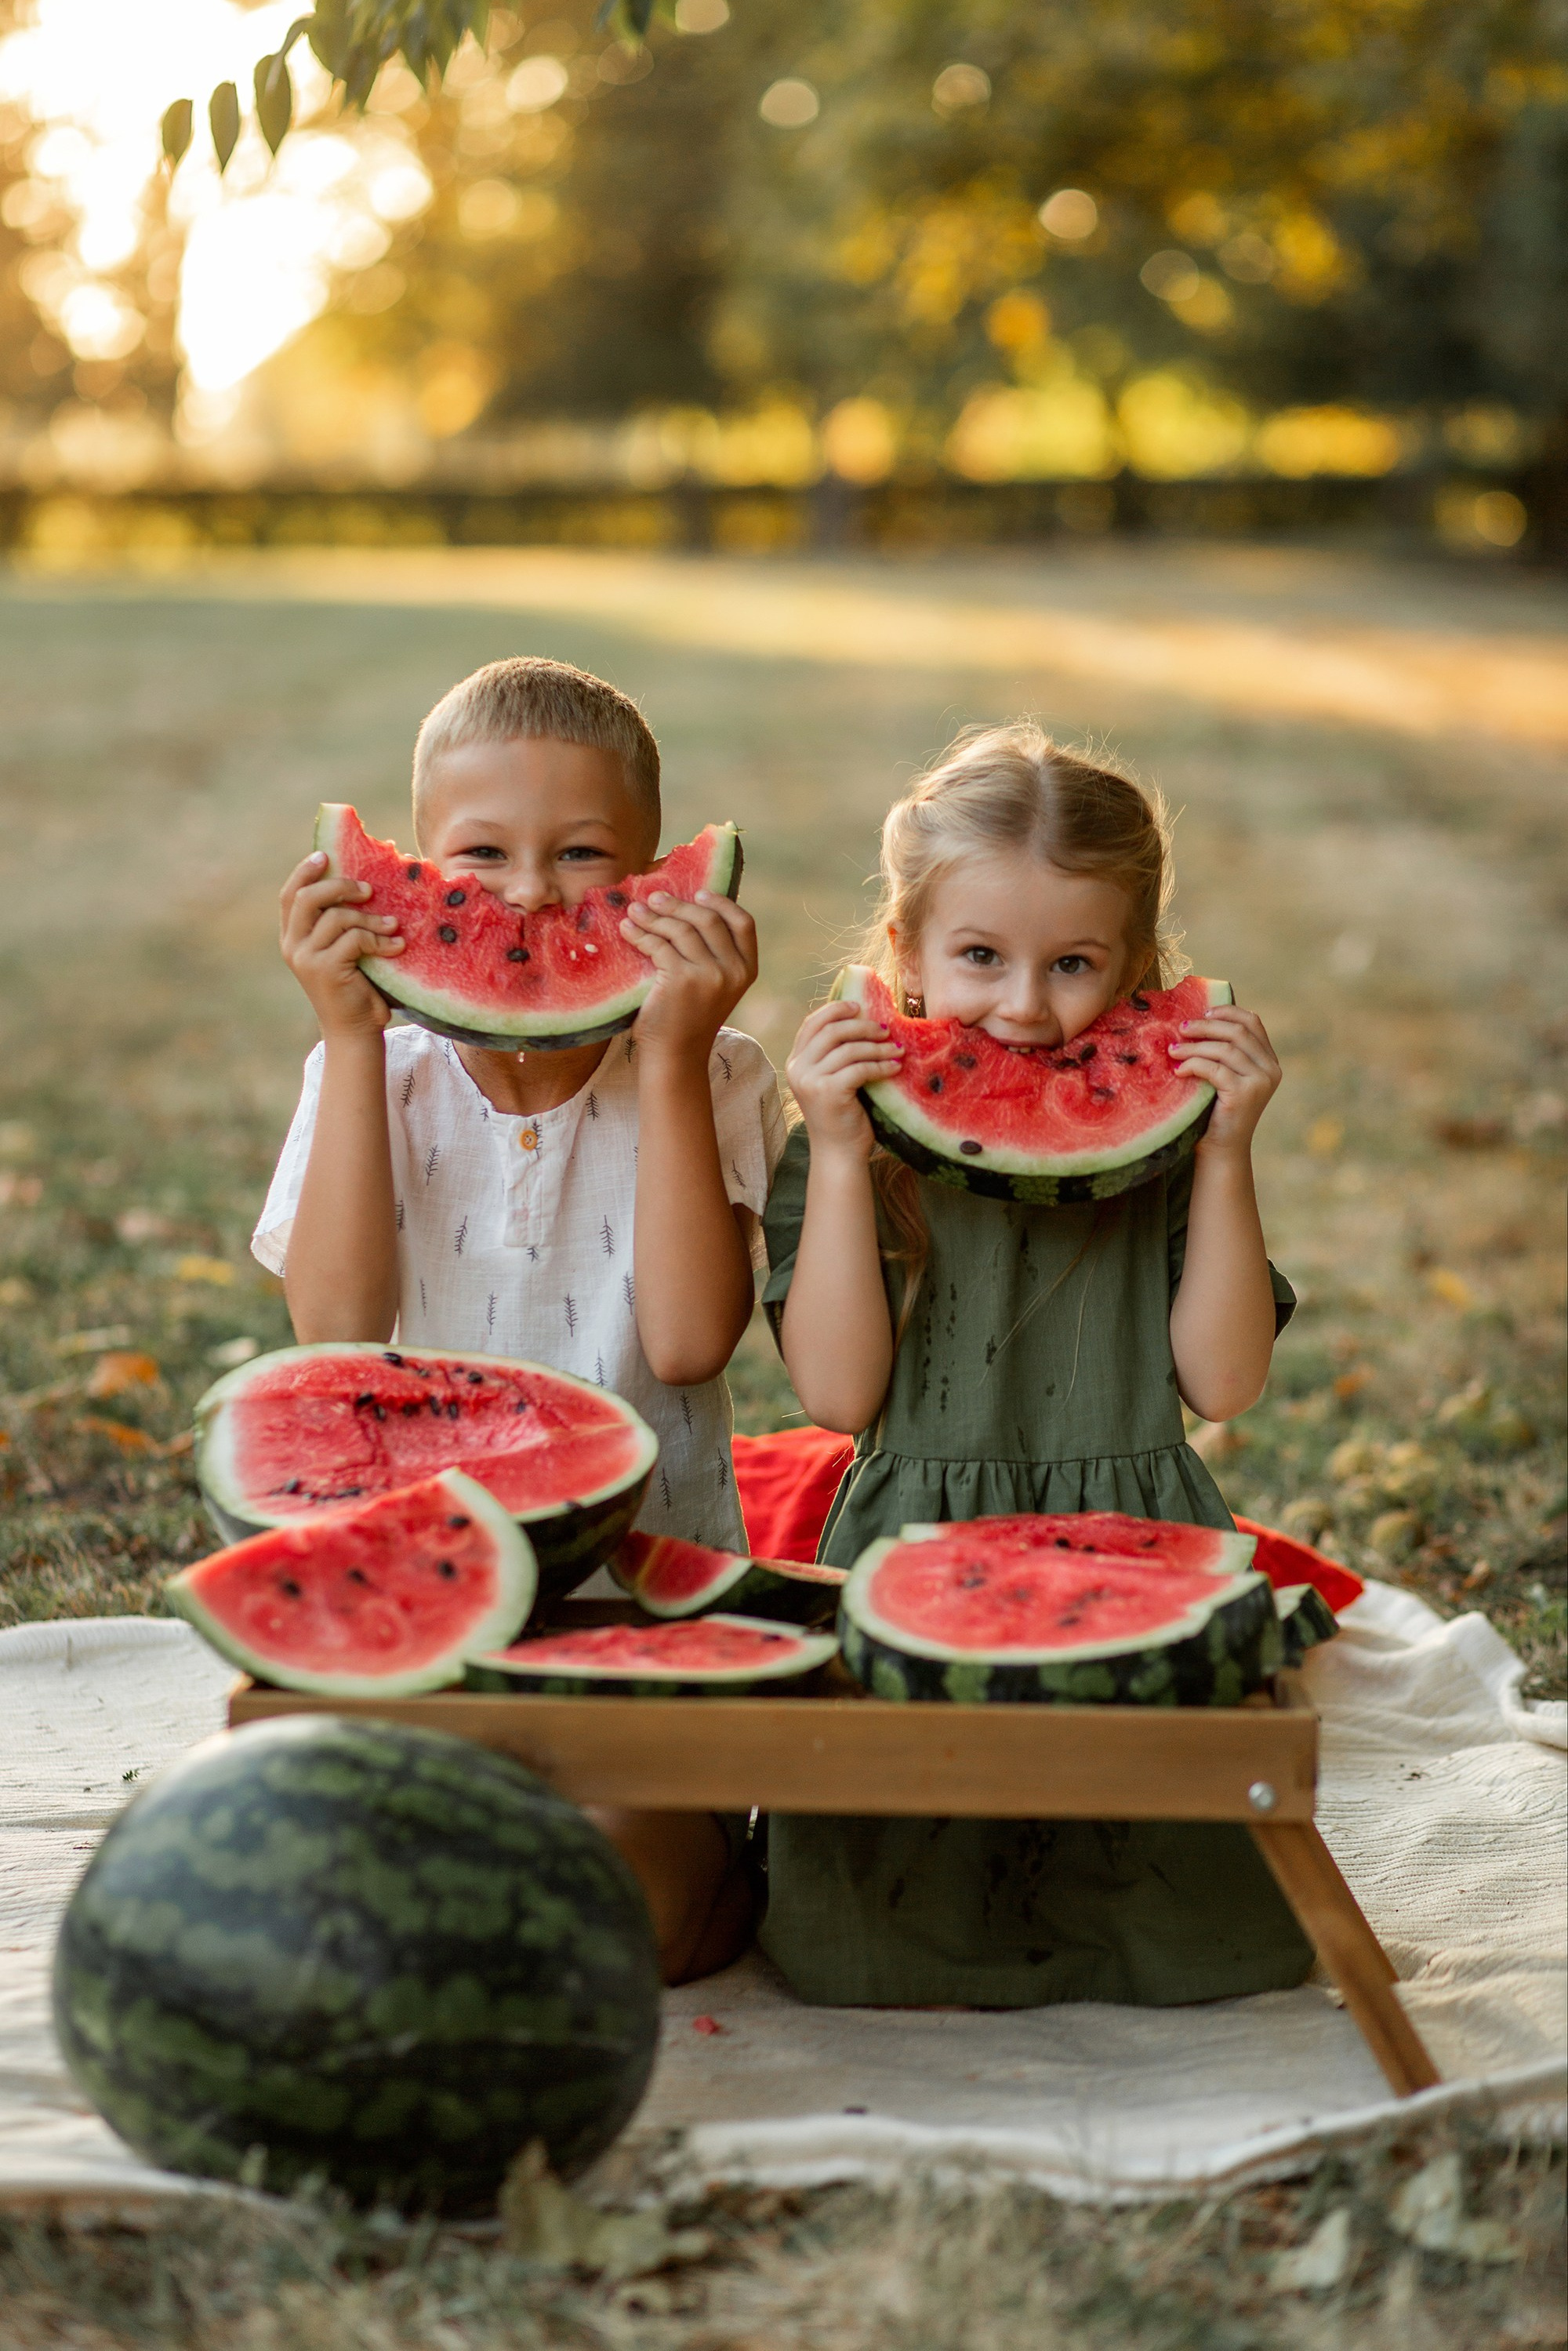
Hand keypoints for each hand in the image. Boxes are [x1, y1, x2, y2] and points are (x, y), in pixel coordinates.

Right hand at [279, 850, 401, 1040]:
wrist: (355, 1030)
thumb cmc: (357, 987)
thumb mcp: (345, 949)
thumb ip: (343, 922)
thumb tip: (369, 882)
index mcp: (293, 937)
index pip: (290, 895)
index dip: (305, 871)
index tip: (326, 855)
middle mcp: (293, 945)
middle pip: (307, 898)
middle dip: (340, 886)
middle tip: (368, 889)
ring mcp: (306, 958)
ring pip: (337, 917)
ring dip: (370, 917)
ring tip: (393, 924)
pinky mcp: (325, 970)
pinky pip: (354, 939)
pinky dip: (379, 939)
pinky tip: (397, 946)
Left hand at [620, 890, 757, 1061]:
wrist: (675, 1055)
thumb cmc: (689, 1017)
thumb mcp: (714, 985)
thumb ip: (713, 954)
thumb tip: (688, 908)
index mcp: (748, 970)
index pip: (744, 923)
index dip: (721, 903)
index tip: (698, 892)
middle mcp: (734, 971)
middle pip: (708, 920)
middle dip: (678, 904)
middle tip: (654, 898)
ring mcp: (710, 975)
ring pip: (681, 929)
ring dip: (654, 916)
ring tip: (635, 911)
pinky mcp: (682, 980)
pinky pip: (658, 945)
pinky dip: (640, 934)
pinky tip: (627, 930)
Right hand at [786, 997, 904, 1161]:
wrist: (839, 1154)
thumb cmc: (841, 1116)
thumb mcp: (832, 1080)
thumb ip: (836, 1055)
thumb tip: (863, 1021)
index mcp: (796, 1062)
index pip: (812, 1023)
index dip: (836, 1009)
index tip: (860, 1006)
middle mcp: (798, 1069)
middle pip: (832, 1030)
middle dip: (862, 1025)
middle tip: (886, 1029)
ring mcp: (811, 1081)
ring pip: (849, 1048)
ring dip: (877, 1046)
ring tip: (897, 1048)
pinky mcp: (829, 1092)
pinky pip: (860, 1068)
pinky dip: (881, 1065)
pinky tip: (895, 1067)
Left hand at [1167, 1001, 1279, 1153]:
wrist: (1222, 1150)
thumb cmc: (1216, 1112)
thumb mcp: (1225, 1077)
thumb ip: (1224, 1053)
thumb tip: (1196, 1020)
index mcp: (1269, 1061)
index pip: (1253, 1022)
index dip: (1227, 1011)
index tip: (1202, 1013)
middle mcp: (1271, 1069)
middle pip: (1237, 1032)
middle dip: (1205, 1027)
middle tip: (1181, 1029)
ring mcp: (1260, 1081)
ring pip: (1224, 1049)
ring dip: (1194, 1047)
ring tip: (1172, 1050)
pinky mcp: (1245, 1093)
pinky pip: (1214, 1068)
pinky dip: (1193, 1064)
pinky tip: (1178, 1071)